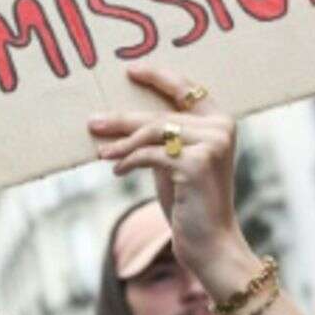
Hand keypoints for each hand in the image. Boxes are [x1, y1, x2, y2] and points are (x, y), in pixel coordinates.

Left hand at [88, 64, 253, 290]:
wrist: (210, 243)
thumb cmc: (191, 204)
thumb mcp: (177, 164)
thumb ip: (164, 140)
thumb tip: (121, 120)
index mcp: (221, 122)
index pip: (187, 90)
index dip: (158, 78)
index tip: (130, 71)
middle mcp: (220, 129)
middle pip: (161, 115)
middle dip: (123, 118)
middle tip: (93, 121)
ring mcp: (211, 145)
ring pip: (152, 132)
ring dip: (121, 142)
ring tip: (101, 151)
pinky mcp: (195, 164)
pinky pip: (149, 154)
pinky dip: (128, 161)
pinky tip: (116, 169)